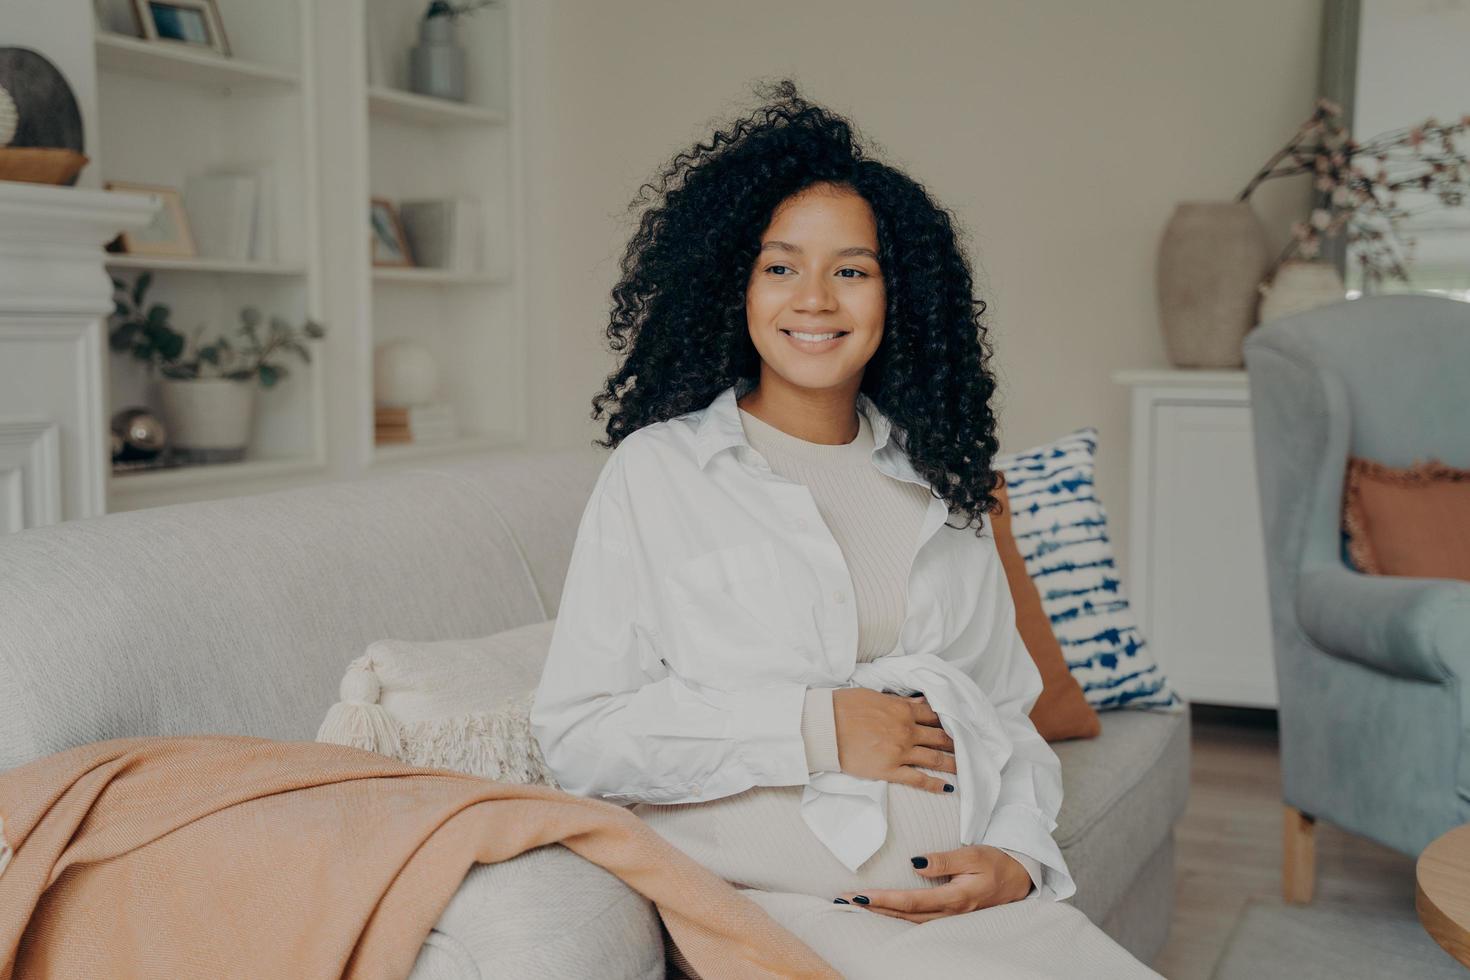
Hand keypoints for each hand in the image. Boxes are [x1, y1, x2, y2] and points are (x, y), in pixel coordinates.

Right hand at [831, 689, 955, 793]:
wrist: (825, 726)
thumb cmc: (845, 706)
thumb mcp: (875, 696)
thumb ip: (900, 701)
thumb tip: (918, 701)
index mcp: (903, 709)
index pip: (934, 715)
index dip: (949, 721)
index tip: (958, 726)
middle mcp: (906, 730)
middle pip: (940, 737)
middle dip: (956, 742)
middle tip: (969, 748)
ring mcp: (900, 751)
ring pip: (935, 758)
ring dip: (953, 763)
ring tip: (965, 768)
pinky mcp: (889, 770)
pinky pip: (918, 779)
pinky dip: (935, 784)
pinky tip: (947, 788)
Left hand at [835, 845, 1033, 921]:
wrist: (1019, 877)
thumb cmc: (996, 862)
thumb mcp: (973, 855)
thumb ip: (945, 860)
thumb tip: (915, 864)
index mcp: (955, 897)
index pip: (911, 902)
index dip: (884, 900)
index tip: (859, 896)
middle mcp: (949, 911)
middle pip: (904, 915)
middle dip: (873, 909)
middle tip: (843, 901)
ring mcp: (949, 916)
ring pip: (909, 920)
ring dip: (881, 913)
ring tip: (855, 905)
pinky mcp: (949, 913)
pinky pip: (918, 919)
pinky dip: (896, 915)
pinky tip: (882, 911)